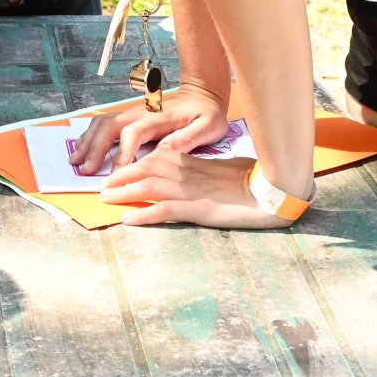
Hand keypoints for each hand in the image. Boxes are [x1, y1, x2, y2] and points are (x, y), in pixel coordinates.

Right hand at [70, 80, 232, 171]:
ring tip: (75, 162)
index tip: (117, 173)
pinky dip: (90, 136)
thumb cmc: (207, 114)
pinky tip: (82, 149)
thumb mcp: (209, 125)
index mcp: (157, 117)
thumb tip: (167, 149)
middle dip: (95, 148)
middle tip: (86, 170)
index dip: (123, 153)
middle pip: (109, 126)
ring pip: (102, 123)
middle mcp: (139, 113)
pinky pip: (103, 124)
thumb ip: (190, 137)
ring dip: (87, 141)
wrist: (202, 95)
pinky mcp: (129, 118)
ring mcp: (132, 114)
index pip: (132, 133)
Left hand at [100, 153, 296, 229]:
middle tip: (102, 187)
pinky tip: (129, 219)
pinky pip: (165, 210)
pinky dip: (144, 213)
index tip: (118, 171)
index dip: (133, 164)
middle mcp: (188, 173)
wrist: (273, 189)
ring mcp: (192, 190)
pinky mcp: (199, 209)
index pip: (155, 158)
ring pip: (149, 186)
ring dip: (124, 192)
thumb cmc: (252, 178)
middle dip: (120, 176)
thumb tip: (187, 174)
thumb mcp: (223, 169)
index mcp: (193, 162)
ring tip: (106, 199)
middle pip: (145, 169)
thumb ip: (202, 170)